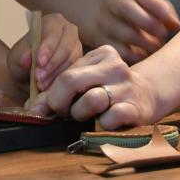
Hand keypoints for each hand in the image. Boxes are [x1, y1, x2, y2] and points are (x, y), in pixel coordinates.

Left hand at [8, 14, 81, 92]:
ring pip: (72, 61)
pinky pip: (76, 72)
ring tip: (42, 86)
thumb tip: (27, 59)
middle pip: (66, 47)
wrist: (28, 76)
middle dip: (52, 64)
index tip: (39, 62)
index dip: (47, 48)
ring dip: (57, 75)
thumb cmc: (23, 61)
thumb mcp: (16, 58)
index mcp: (53, 22)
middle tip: (39, 79)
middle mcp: (69, 31)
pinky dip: (63, 82)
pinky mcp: (82, 63)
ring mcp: (78, 47)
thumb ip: (21, 56)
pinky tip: (51, 90)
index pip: (53, 33)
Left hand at [29, 45, 158, 128]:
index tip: (44, 107)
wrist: (147, 96)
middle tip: (63, 112)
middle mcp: (115, 66)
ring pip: (91, 100)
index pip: (65, 73)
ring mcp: (126, 87)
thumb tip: (32, 108)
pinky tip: (104, 123)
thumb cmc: (108, 89)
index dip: (50, 94)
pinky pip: (109, 119)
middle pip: (71, 81)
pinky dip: (101, 125)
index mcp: (101, 54)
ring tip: (87, 115)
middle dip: (60, 102)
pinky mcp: (135, 108)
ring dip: (81, 113)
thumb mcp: (87, 81)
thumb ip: (60, 89)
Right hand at [85, 0, 179, 63]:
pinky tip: (145, 56)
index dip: (155, 5)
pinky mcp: (100, 42)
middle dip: (148, 22)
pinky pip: (118, 51)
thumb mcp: (150, 5)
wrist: (107, 21)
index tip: (170, 20)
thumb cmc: (139, 13)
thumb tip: (175, 25)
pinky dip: (135, 56)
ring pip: (123, 32)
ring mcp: (102, 23)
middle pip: (125, 8)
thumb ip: (165, 12)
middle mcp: (110, 3)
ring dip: (145, 42)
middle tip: (163, 34)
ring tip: (156, 47)